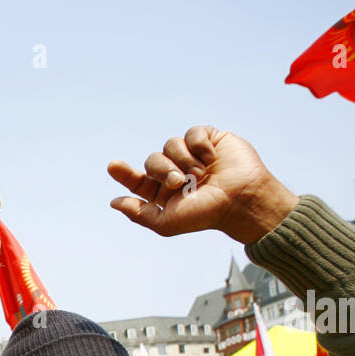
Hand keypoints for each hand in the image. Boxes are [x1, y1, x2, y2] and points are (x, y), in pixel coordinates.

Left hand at [107, 126, 298, 244]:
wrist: (241, 200)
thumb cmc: (205, 214)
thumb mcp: (166, 222)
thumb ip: (138, 213)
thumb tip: (114, 202)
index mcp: (163, 192)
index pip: (138, 180)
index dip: (124, 173)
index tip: (113, 166)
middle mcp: (175, 172)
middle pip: (152, 160)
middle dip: (162, 169)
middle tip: (179, 182)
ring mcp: (192, 155)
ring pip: (170, 144)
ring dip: (183, 160)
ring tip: (201, 174)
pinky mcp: (209, 140)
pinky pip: (192, 133)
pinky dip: (199, 145)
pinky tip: (211, 158)